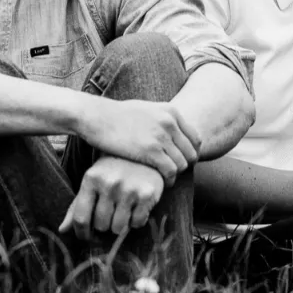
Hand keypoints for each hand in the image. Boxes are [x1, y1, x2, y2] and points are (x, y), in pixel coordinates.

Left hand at [58, 156, 164, 240]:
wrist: (144, 154)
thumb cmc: (113, 170)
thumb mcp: (92, 181)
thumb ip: (77, 206)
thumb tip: (62, 230)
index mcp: (91, 178)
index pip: (80, 218)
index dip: (82, 233)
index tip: (85, 237)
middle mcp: (109, 183)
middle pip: (101, 225)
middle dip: (104, 224)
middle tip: (110, 213)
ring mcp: (129, 189)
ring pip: (118, 228)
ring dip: (120, 225)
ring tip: (123, 210)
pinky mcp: (147, 194)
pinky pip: (137, 223)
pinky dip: (136, 221)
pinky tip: (136, 207)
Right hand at [75, 99, 200, 183]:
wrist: (96, 116)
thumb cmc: (116, 116)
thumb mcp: (146, 109)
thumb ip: (161, 119)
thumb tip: (170, 130)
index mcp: (171, 111)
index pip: (195, 138)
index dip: (189, 153)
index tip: (179, 162)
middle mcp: (170, 122)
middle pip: (191, 153)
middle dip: (184, 166)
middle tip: (172, 173)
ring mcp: (161, 136)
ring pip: (183, 164)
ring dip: (175, 175)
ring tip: (164, 179)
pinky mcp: (150, 151)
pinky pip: (170, 171)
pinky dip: (167, 180)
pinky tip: (159, 183)